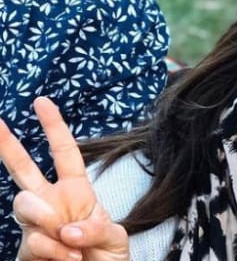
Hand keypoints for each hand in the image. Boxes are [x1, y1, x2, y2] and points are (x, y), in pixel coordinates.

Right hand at [0, 97, 129, 260]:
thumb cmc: (109, 258)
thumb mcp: (115, 239)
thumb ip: (96, 228)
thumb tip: (66, 228)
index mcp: (76, 191)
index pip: (64, 153)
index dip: (53, 128)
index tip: (42, 101)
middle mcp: (50, 204)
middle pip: (22, 169)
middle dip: (7, 145)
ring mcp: (35, 227)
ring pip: (23, 205)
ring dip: (48, 221)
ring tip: (73, 246)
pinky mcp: (26, 251)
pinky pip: (32, 241)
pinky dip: (54, 252)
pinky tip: (69, 260)